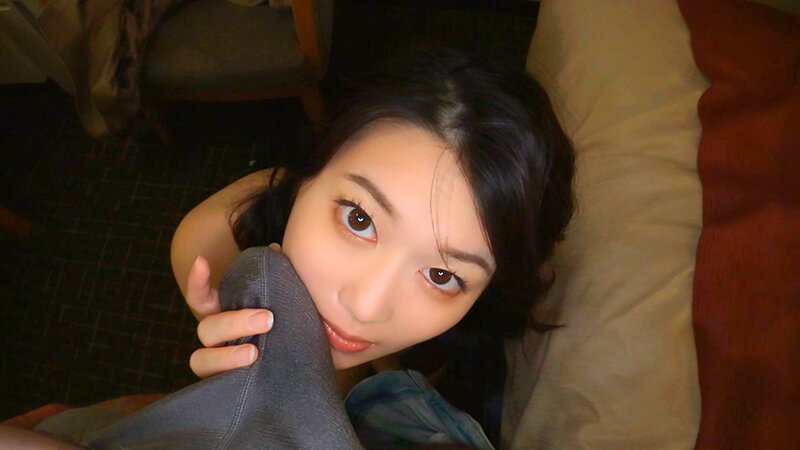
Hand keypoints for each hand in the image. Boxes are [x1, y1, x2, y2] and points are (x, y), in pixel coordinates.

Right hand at [187, 244, 279, 377]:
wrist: (304, 371)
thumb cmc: (288, 329)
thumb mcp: (284, 303)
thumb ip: (278, 278)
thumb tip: (276, 250)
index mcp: (224, 316)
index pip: (201, 297)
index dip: (197, 280)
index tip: (203, 261)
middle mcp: (216, 340)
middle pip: (207, 328)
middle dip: (233, 321)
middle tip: (267, 318)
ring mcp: (219, 366)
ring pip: (203, 360)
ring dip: (225, 356)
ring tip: (253, 353)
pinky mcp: (230, 388)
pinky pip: (220, 387)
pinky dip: (230, 379)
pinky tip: (251, 375)